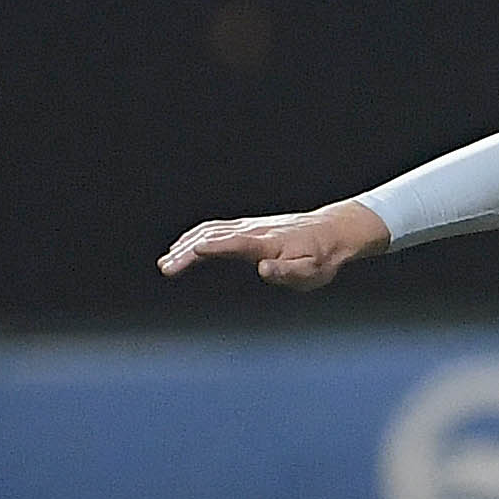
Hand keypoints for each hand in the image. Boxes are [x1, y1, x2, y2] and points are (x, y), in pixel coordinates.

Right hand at [156, 202, 389, 290]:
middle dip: (187, 251)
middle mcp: (254, 230)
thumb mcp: (312, 272)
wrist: (332, 232)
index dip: (210, 248)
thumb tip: (264, 270)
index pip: (232, 243)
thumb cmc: (322, 257)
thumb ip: (288, 273)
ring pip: (210, 230)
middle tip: (166, 268)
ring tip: (167, 260)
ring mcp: (249, 225)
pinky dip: (196, 235)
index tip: (188, 255)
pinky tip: (185, 245)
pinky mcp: (248, 226)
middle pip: (213, 236)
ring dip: (186, 243)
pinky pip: (216, 227)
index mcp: (267, 243)